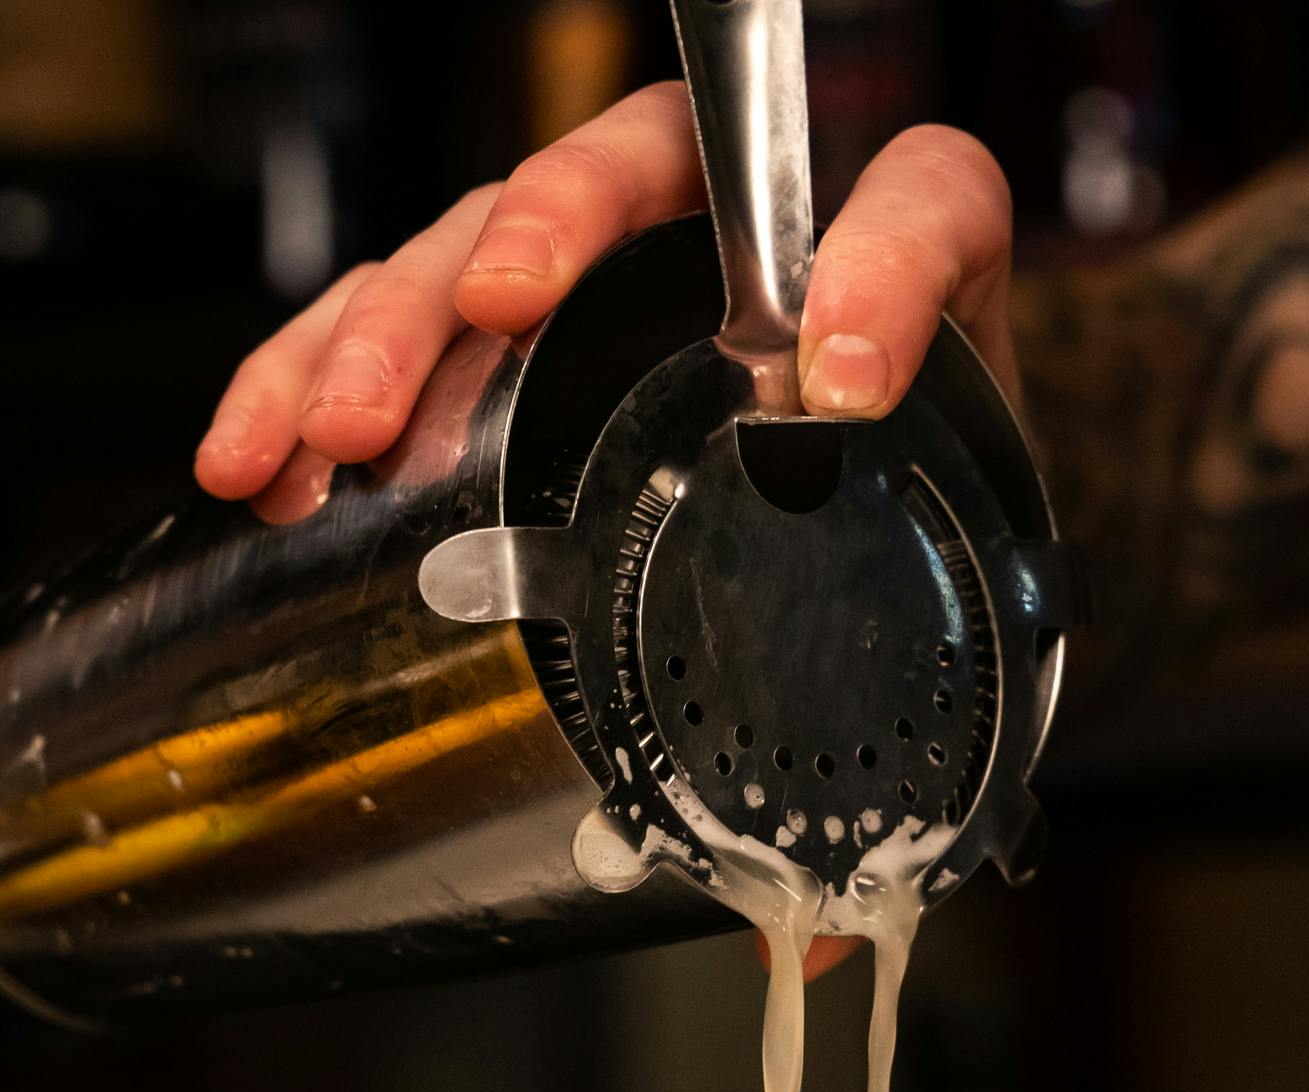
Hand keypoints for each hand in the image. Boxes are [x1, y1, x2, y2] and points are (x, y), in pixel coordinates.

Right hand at [194, 81, 1016, 498]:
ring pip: (474, 252)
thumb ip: (916, 503)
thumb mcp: (928, 525)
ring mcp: (603, 291)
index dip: (880, 259)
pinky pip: (396, 335)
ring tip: (331, 435)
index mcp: (885, 269)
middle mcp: (731, 246)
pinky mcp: (508, 356)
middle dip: (533, 237)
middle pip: (622, 171)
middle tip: (484, 316)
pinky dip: (314, 390)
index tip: (836, 374)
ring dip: (384, 337)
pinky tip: (261, 465)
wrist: (845, 584)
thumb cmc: (882, 529)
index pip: (913, 194)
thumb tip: (827, 568)